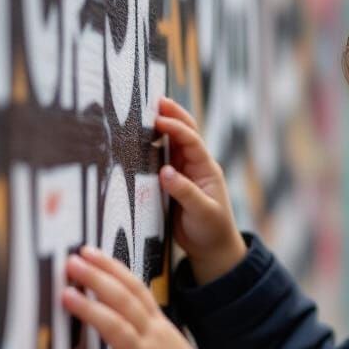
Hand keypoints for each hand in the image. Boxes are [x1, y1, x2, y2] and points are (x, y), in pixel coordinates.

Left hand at [62, 246, 211, 348]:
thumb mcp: (168, 346)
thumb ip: (145, 330)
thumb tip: (118, 317)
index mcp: (159, 326)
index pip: (135, 287)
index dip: (112, 268)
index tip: (90, 253)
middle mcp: (152, 336)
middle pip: (124, 299)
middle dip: (97, 278)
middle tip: (72, 262)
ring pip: (117, 327)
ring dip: (90, 310)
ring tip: (67, 296)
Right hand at [154, 96, 246, 280]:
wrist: (211, 249)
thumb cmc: (211, 230)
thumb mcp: (202, 212)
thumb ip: (185, 192)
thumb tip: (165, 172)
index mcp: (206, 169)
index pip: (191, 141)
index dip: (175, 127)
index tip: (157, 119)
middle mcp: (195, 166)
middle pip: (183, 134)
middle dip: (171, 115)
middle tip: (154, 99)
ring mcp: (183, 173)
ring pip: (170, 145)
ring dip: (159, 128)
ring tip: (142, 112)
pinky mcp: (171, 184)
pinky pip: (160, 161)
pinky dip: (150, 149)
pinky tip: (137, 141)